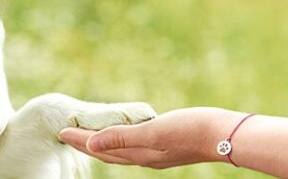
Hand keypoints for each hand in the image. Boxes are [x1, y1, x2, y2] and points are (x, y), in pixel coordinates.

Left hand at [58, 107, 244, 168]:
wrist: (226, 134)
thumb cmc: (191, 130)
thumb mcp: (153, 131)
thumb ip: (122, 137)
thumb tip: (91, 144)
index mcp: (139, 154)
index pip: (101, 148)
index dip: (80, 140)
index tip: (61, 132)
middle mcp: (146, 157)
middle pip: (108, 152)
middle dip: (86, 144)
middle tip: (67, 135)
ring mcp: (157, 153)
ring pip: (122, 151)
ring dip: (103, 143)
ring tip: (89, 136)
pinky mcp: (168, 146)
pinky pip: (136, 145)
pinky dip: (122, 141)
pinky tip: (126, 134)